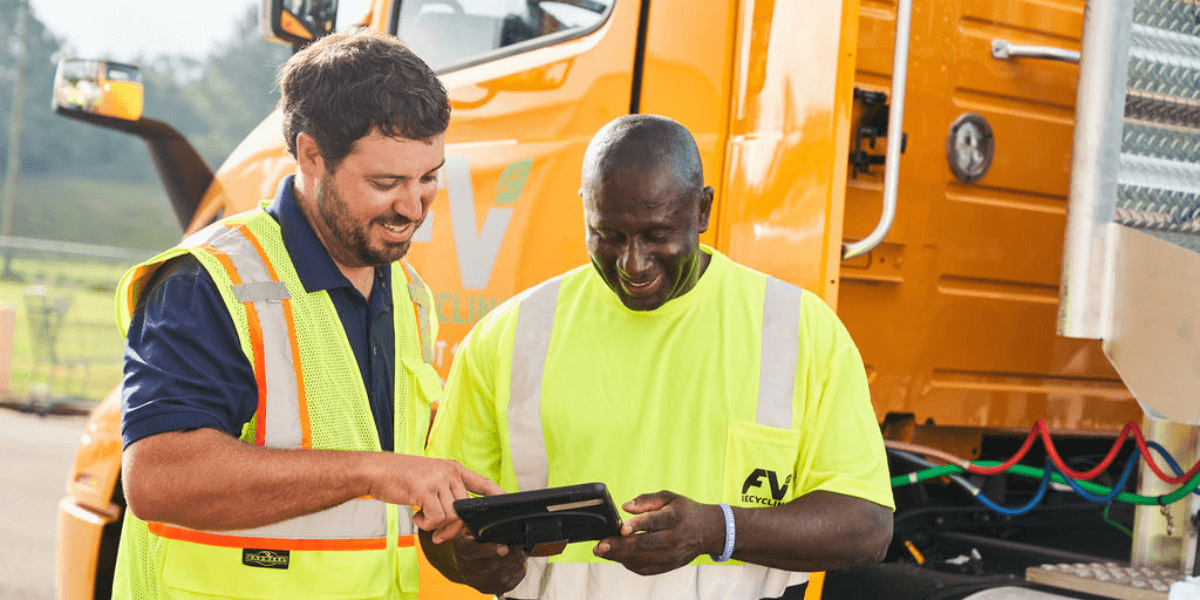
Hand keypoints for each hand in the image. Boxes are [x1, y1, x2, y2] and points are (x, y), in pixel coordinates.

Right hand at [363, 455, 503, 542]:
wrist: (376, 471)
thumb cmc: (401, 478)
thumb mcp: (429, 479)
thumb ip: (446, 493)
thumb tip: (457, 519)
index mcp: (453, 468)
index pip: (482, 482)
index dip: (497, 494)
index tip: (508, 502)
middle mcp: (449, 472)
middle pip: (465, 508)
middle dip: (453, 527)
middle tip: (437, 533)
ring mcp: (438, 479)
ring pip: (452, 515)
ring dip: (436, 526)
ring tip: (422, 519)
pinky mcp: (425, 490)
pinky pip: (436, 518)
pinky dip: (426, 525)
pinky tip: (415, 516)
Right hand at [449, 530, 528, 594]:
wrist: (461, 557)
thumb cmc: (470, 539)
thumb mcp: (471, 528)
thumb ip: (481, 526)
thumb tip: (498, 521)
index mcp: (460, 548)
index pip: (473, 552)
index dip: (490, 550)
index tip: (505, 547)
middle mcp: (464, 567)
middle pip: (490, 566)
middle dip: (510, 557)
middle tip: (521, 549)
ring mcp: (473, 580)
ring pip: (498, 578)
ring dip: (515, 567)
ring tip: (522, 557)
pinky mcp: (482, 588)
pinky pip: (503, 587)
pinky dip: (515, 577)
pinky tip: (520, 567)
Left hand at [592, 490, 723, 575]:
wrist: (708, 531)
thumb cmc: (684, 511)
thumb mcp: (669, 497)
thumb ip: (646, 500)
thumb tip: (625, 507)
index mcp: (675, 517)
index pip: (654, 522)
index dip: (638, 525)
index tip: (622, 528)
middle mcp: (674, 538)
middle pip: (643, 545)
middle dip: (619, 546)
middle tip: (600, 545)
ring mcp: (672, 555)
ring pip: (642, 559)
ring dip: (619, 556)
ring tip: (602, 551)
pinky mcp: (669, 566)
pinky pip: (645, 568)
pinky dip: (629, 563)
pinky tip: (618, 556)